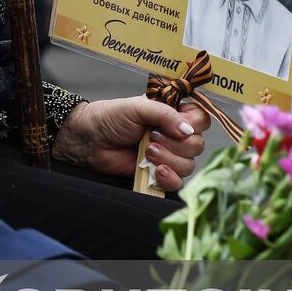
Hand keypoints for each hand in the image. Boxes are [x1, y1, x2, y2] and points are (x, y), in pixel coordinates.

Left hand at [51, 97, 207, 190]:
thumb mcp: (138, 107)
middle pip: (197, 145)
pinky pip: (178, 183)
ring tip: (146, 151)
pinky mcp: (159, 174)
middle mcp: (174, 135)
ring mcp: (168, 155)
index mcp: (173, 113)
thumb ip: (165, 114)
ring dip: (168, 159)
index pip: (201, 120)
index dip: (192, 124)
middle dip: (175, 144)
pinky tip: (154, 170)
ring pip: (189, 165)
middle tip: (152, 137)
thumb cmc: (110, 118)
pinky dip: (168, 177)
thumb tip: (188, 130)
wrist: (89, 140)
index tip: (174, 124)